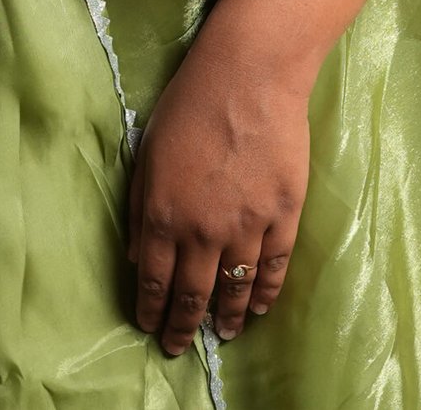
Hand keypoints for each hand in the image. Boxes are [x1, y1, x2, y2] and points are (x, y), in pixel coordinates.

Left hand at [127, 27, 309, 354]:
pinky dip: (267, 294)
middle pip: (192, 295)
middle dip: (182, 327)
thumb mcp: (149, 150)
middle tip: (179, 346)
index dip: (152, 310)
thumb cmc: (190, 101)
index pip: (154, 280)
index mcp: (163, 214)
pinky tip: (261, 307)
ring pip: (235, 289)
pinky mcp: (283, 214)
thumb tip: (137, 253)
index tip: (151, 328)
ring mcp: (247, 226)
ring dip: (227, 318)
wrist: (250, 73)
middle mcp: (202, 230)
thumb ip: (141, 205)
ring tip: (224, 334)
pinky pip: (275, 268)